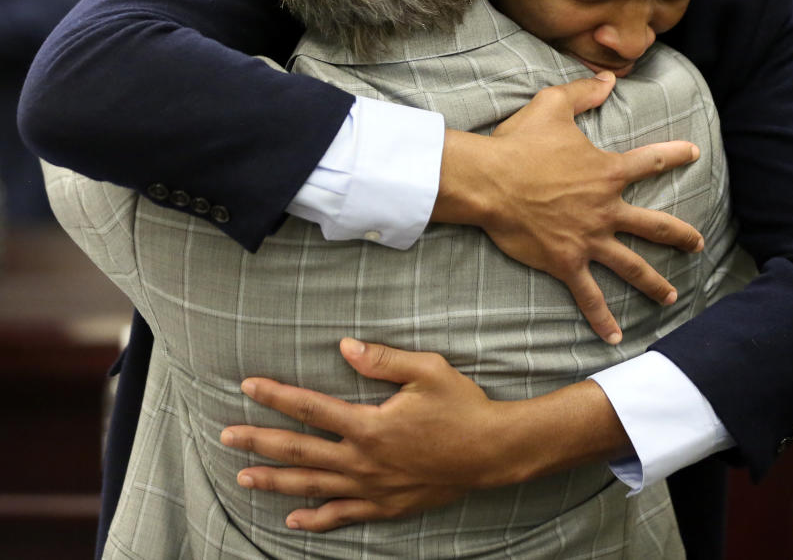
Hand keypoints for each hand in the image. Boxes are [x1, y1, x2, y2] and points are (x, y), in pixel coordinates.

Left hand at [221, 339, 625, 531]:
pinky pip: (344, 515)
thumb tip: (345, 346)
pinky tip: (294, 519)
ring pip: (313, 486)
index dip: (277, 396)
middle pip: (300, 451)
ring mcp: (373, 487)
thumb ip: (382, 359)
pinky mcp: (387, 505)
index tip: (248, 386)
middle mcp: (363, 460)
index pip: (311, 408)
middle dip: (260, 442)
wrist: (492, 451)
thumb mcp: (426, 370)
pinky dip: (317, 519)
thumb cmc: (461, 405)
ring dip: (276, 481)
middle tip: (227, 436)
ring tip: (244, 477)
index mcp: (369, 424)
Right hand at [434, 71, 702, 343]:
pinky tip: (615, 336)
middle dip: (679, 235)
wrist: (490, 180)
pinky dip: (602, 317)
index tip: (692, 152)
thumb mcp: (552, 105)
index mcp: (606, 172)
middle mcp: (606, 209)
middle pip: (654, 225)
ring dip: (654, 281)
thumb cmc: (518, 143)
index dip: (673, 155)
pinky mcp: (566, 261)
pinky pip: (589, 294)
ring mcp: (589, 239)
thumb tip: (607, 78)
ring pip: (632, 265)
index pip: (649, 163)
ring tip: (672, 294)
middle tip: (696, 242)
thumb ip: (583, 91)